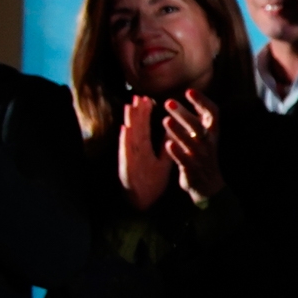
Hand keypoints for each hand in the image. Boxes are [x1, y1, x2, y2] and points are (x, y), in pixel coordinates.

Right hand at [115, 96, 164, 211]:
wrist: (144, 201)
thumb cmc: (151, 182)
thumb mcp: (162, 162)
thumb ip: (166, 147)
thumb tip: (173, 133)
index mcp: (144, 148)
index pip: (145, 127)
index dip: (145, 113)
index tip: (148, 99)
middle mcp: (135, 150)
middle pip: (136, 127)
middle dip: (137, 112)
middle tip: (138, 96)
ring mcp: (130, 157)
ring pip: (129, 135)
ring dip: (129, 121)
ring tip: (130, 106)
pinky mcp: (126, 166)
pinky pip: (125, 151)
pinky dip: (124, 140)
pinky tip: (125, 129)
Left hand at [163, 89, 223, 201]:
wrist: (208, 184)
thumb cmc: (203, 153)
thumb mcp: (205, 133)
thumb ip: (198, 116)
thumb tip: (191, 93)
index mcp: (212, 132)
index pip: (212, 113)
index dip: (202, 101)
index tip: (189, 91)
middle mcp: (208, 142)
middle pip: (197, 125)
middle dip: (184, 114)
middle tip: (169, 102)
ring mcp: (200, 156)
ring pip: (190, 142)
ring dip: (178, 131)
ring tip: (166, 120)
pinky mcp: (191, 169)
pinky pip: (184, 160)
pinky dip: (177, 152)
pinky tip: (168, 144)